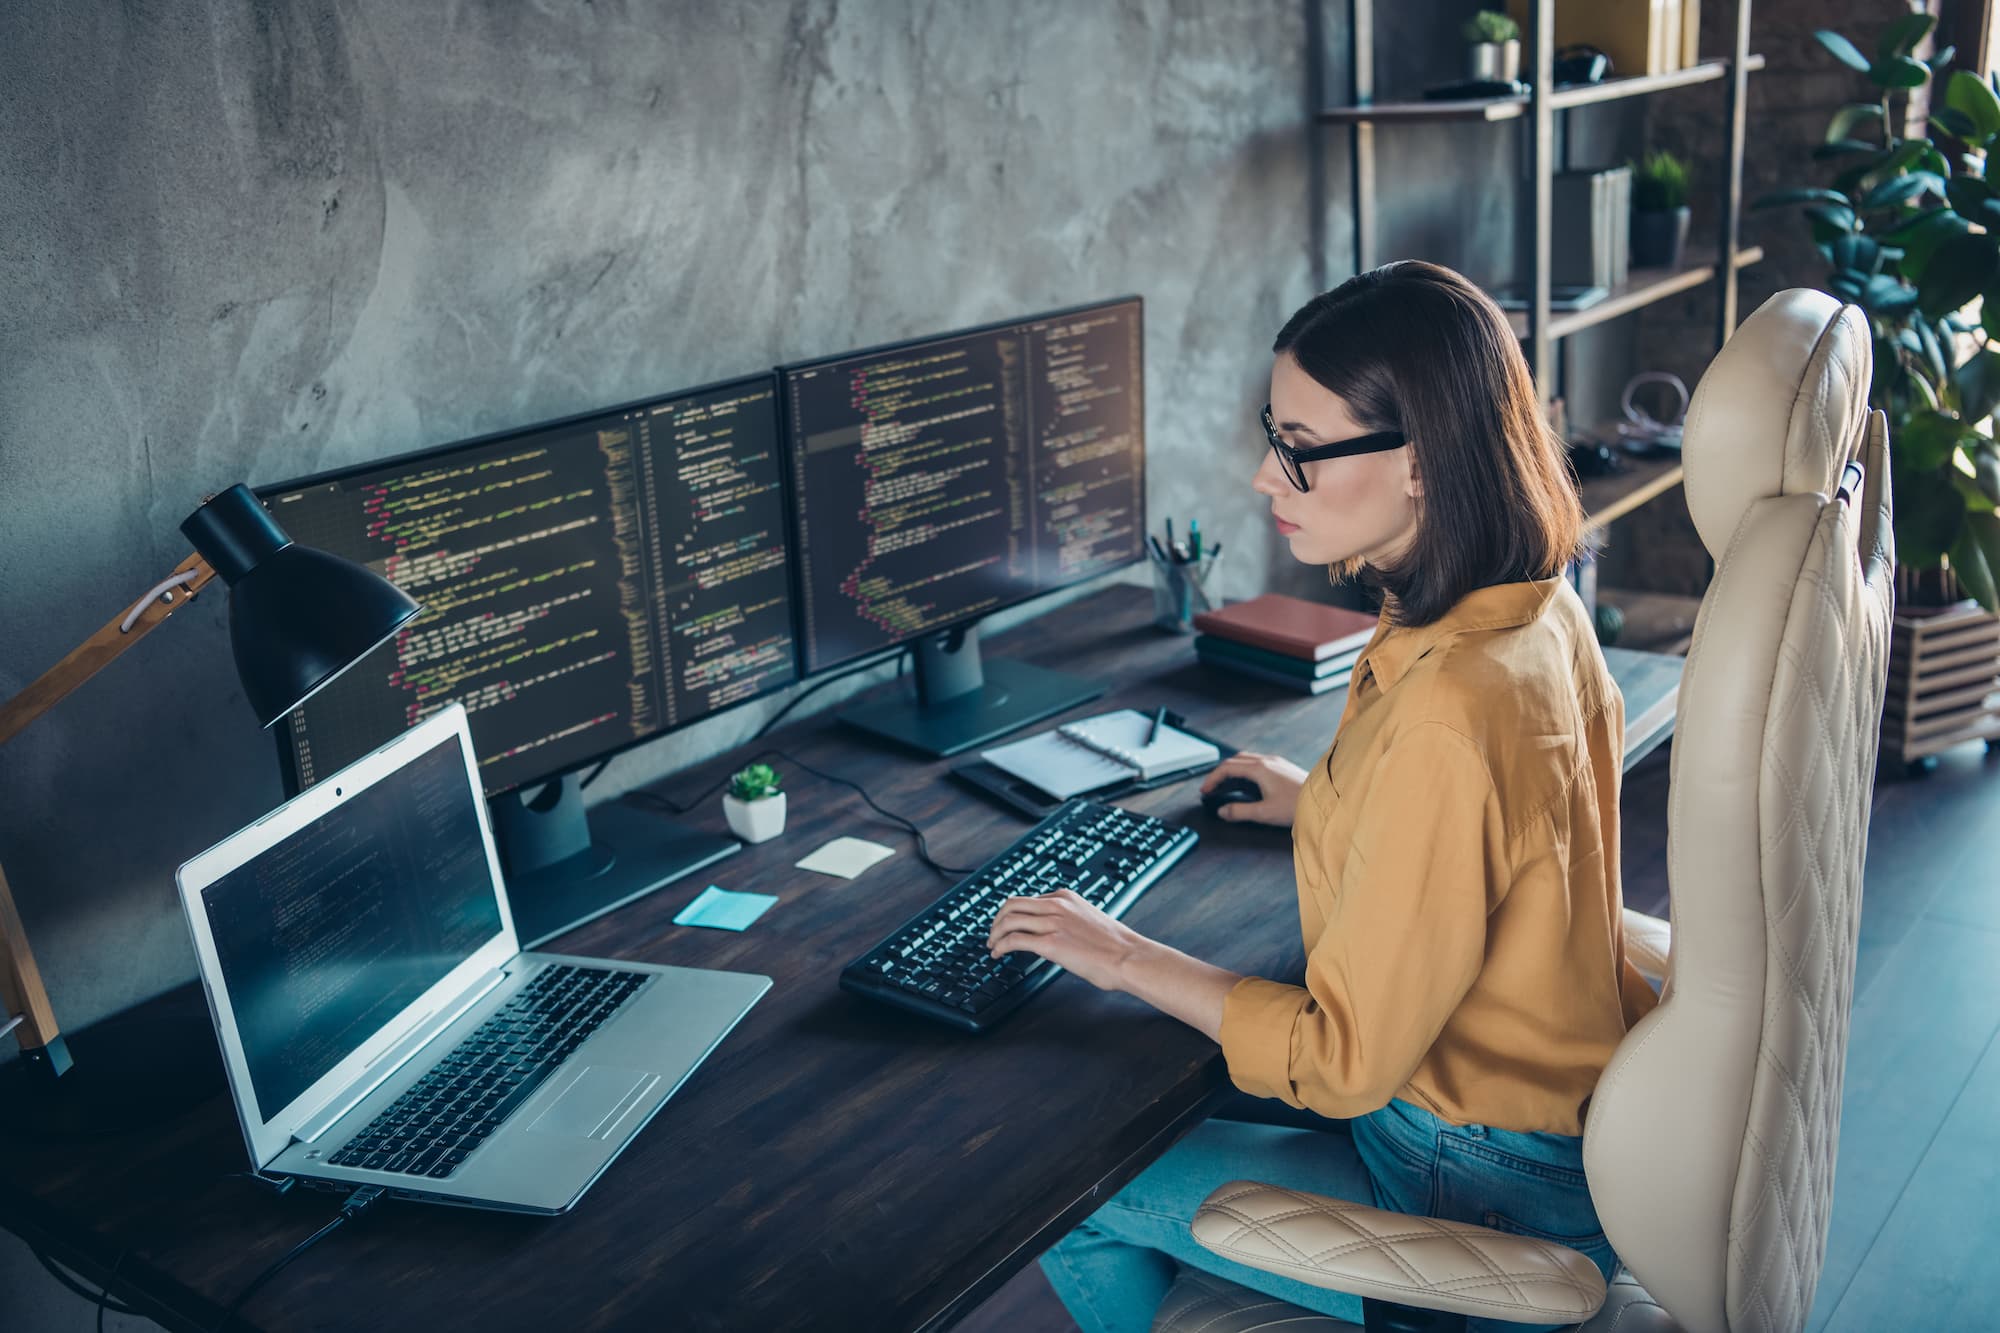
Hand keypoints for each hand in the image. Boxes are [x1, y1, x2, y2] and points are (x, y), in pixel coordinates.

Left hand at [987, 889, 1148, 991]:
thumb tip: (1057, 933)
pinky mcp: (1050, 943)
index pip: (1028, 899)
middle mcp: (1056, 905)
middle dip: (997, 920)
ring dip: (995, 934)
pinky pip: (1013, 940)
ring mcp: (1052, 923)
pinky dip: (1000, 946)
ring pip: (1009, 920)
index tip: (1008, 925)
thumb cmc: (1116, 946)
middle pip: (1011, 904)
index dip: (1012, 913)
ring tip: (992, 947)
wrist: (1129, 957)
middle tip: (993, 934)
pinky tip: (998, 955)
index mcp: (1065, 897)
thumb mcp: (1089, 919)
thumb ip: (1069, 919)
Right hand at [1199, 752, 1308, 826]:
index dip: (1212, 779)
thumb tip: (1223, 811)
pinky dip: (1245, 770)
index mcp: (1259, 769)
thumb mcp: (1264, 813)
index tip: (1205, 790)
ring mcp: (1276, 762)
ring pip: (1247, 759)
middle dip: (1220, 773)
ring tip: (1226, 784)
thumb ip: (1239, 811)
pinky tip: (1248, 782)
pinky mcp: (1283, 767)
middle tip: (1212, 787)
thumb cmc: (1298, 805)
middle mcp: (1267, 761)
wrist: (1324, 801)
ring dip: (1233, 769)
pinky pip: (1258, 762)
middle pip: (1235, 760)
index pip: (1227, 768)